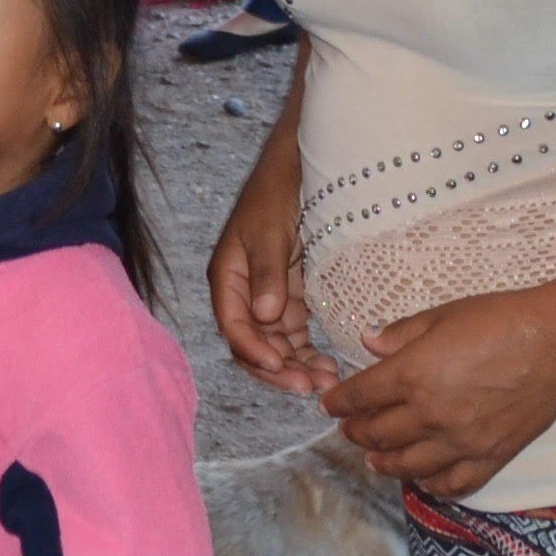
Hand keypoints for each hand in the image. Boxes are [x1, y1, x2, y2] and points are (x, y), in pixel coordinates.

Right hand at [207, 120, 331, 396]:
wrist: (302, 168)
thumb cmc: (278, 192)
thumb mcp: (270, 230)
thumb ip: (267, 273)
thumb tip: (265, 316)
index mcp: (228, 277)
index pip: (234, 325)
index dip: (253, 350)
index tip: (278, 364)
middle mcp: (244, 293)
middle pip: (253, 343)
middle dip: (277, 368)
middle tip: (307, 387)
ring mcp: (267, 296)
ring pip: (276, 344)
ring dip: (295, 366)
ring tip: (324, 383)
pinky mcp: (290, 296)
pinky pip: (295, 334)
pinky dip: (307, 351)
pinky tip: (327, 366)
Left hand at [325, 284, 555, 498]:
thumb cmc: (500, 320)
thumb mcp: (442, 316)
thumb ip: (401, 334)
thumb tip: (367, 341)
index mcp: (412, 374)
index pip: (360, 397)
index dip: (339, 403)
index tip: (330, 404)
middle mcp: (430, 415)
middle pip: (378, 435)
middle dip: (356, 432)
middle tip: (349, 429)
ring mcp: (460, 443)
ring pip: (407, 466)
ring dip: (384, 463)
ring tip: (374, 459)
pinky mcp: (489, 458)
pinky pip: (452, 484)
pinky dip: (431, 485)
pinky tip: (422, 479)